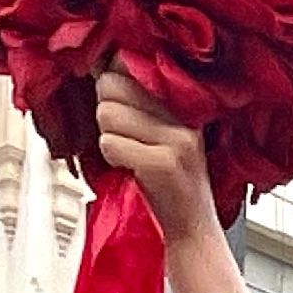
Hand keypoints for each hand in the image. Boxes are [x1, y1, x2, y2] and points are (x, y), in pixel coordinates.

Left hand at [92, 69, 219, 242]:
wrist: (194, 229)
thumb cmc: (170, 183)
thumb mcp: (164, 134)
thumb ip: (138, 101)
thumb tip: (99, 68)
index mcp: (184, 104)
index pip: (131, 63)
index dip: (111, 77)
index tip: (115, 98)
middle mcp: (183, 117)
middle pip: (111, 85)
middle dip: (106, 111)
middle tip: (126, 136)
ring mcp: (176, 141)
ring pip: (107, 114)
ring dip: (108, 138)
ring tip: (131, 153)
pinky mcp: (163, 164)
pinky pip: (110, 144)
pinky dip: (112, 158)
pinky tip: (131, 168)